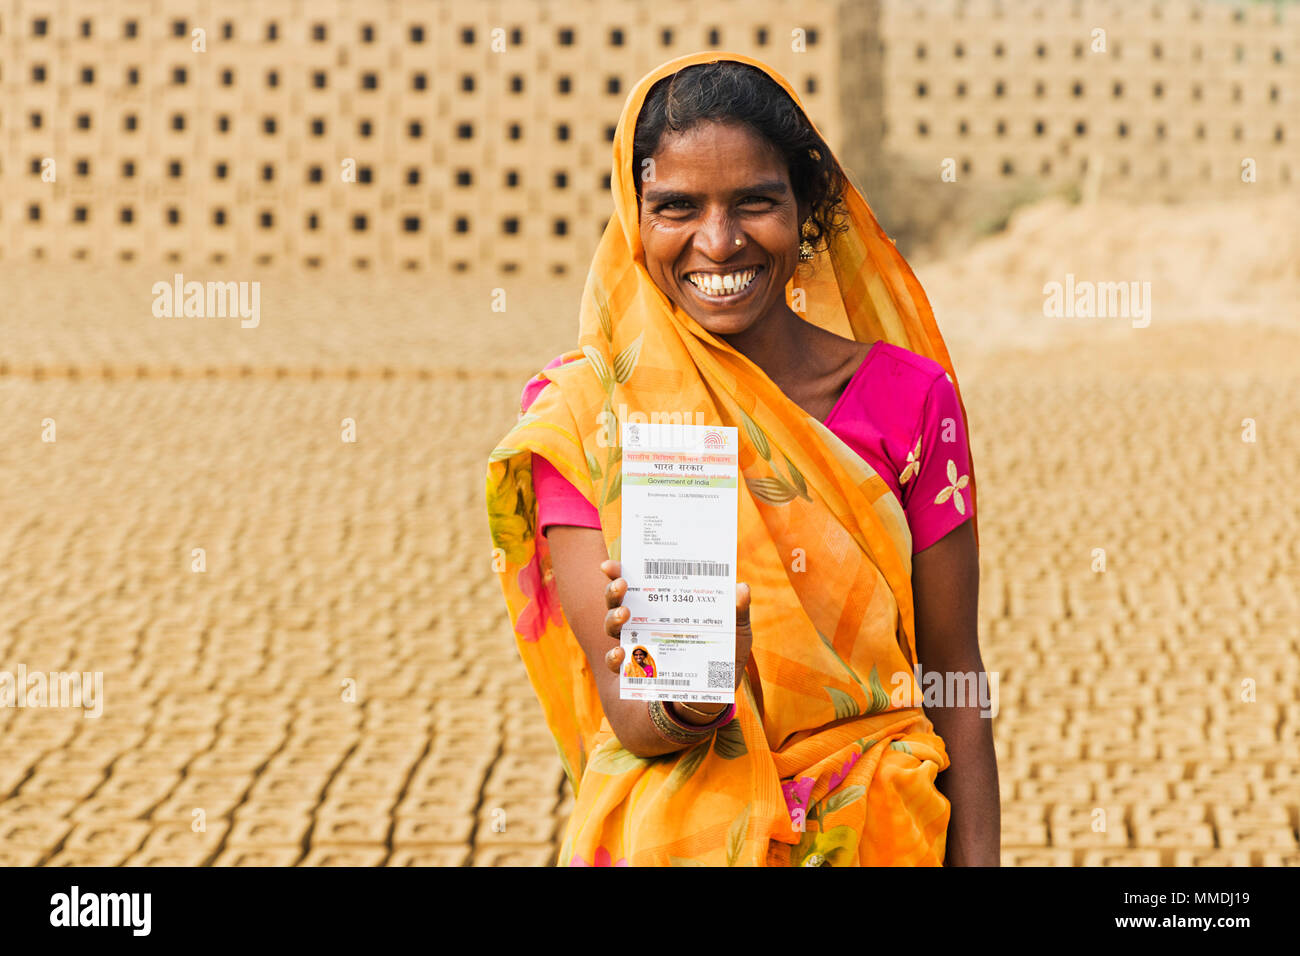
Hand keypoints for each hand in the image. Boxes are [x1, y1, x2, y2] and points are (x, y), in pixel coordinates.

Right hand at [599, 559, 752, 699]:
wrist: (717, 696)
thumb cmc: (724, 656)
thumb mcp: (736, 633)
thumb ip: (738, 612)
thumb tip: (741, 588)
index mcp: (665, 605)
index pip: (638, 583)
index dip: (619, 573)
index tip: (610, 565)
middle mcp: (644, 623)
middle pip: (617, 601)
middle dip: (614, 591)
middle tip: (622, 586)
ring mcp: (637, 646)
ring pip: (612, 628)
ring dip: (613, 618)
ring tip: (624, 614)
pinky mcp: (637, 672)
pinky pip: (617, 664)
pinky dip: (615, 658)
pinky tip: (620, 653)